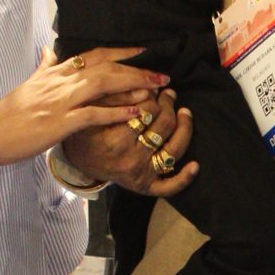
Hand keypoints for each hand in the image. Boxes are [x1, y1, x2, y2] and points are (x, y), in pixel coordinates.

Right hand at [0, 49, 165, 166]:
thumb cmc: (7, 114)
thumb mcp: (29, 84)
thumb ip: (45, 67)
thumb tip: (50, 51)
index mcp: (55, 72)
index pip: (94, 55)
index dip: (121, 52)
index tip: (144, 51)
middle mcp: (60, 82)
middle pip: (105, 66)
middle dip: (136, 68)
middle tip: (162, 73)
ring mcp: (59, 102)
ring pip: (102, 84)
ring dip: (132, 84)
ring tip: (156, 88)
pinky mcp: (58, 123)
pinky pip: (93, 115)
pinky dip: (116, 112)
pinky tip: (135, 113)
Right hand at [64, 96, 197, 198]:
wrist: (79, 159)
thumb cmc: (86, 131)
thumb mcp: (93, 109)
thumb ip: (117, 97)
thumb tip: (147, 87)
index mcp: (116, 140)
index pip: (147, 110)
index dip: (153, 95)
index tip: (152, 88)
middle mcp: (131, 159)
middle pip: (164, 125)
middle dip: (169, 105)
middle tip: (168, 95)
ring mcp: (141, 174)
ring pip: (174, 149)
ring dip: (185, 127)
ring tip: (185, 112)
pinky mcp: (146, 186)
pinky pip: (170, 186)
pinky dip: (185, 178)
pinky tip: (195, 165)